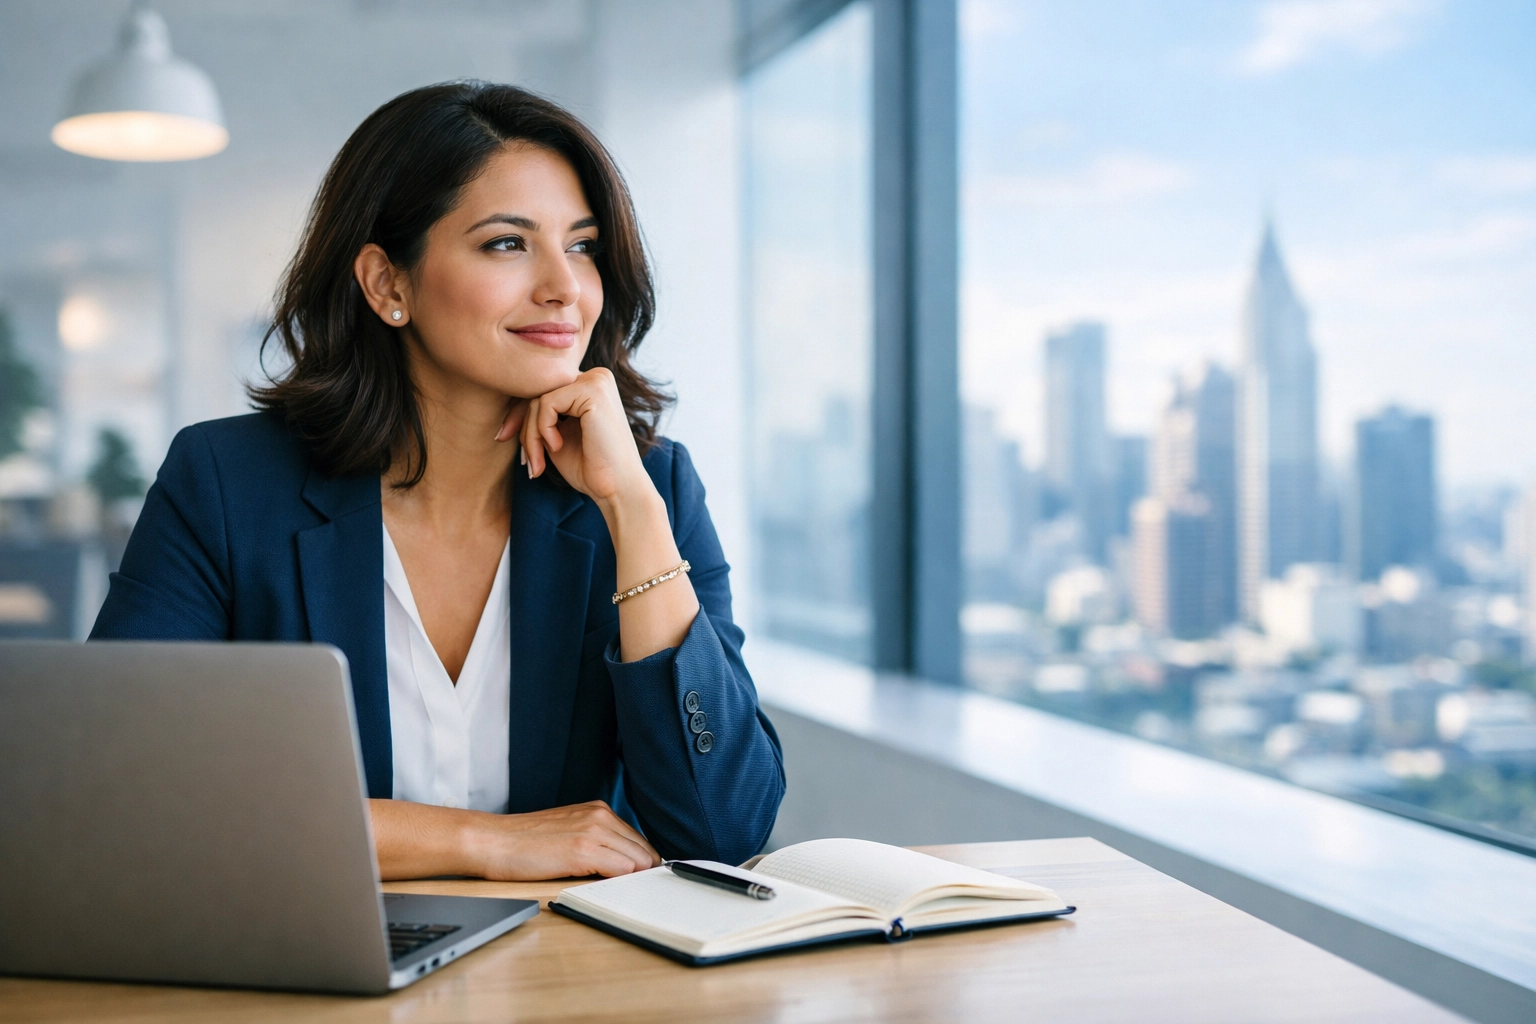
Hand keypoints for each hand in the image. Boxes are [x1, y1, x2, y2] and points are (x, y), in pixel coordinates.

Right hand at [467, 800, 660, 879]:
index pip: (639, 840)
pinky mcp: (583, 850)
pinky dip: (622, 882)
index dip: (643, 864)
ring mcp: (593, 832)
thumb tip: (623, 865)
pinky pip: (621, 869)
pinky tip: (610, 889)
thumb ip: (596, 840)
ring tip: (622, 893)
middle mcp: (600, 816)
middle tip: (636, 892)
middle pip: (644, 850)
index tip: (641, 880)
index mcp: (598, 810)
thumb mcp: (568, 831)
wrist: (493, 841)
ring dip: (634, 880)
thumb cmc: (524, 842)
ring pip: (638, 861)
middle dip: (644, 873)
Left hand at [496, 367, 650, 508]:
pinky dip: (543, 430)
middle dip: (523, 428)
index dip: (519, 416)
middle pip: (537, 391)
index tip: (504, 439)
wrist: (618, 489)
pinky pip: (546, 404)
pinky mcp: (593, 390)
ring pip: (538, 399)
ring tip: (539, 462)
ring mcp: (596, 381)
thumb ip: (538, 416)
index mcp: (589, 385)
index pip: (542, 390)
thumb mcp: (555, 435)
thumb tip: (506, 406)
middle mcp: (595, 376)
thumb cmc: (590, 468)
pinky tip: (558, 447)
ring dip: (531, 436)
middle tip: (526, 460)